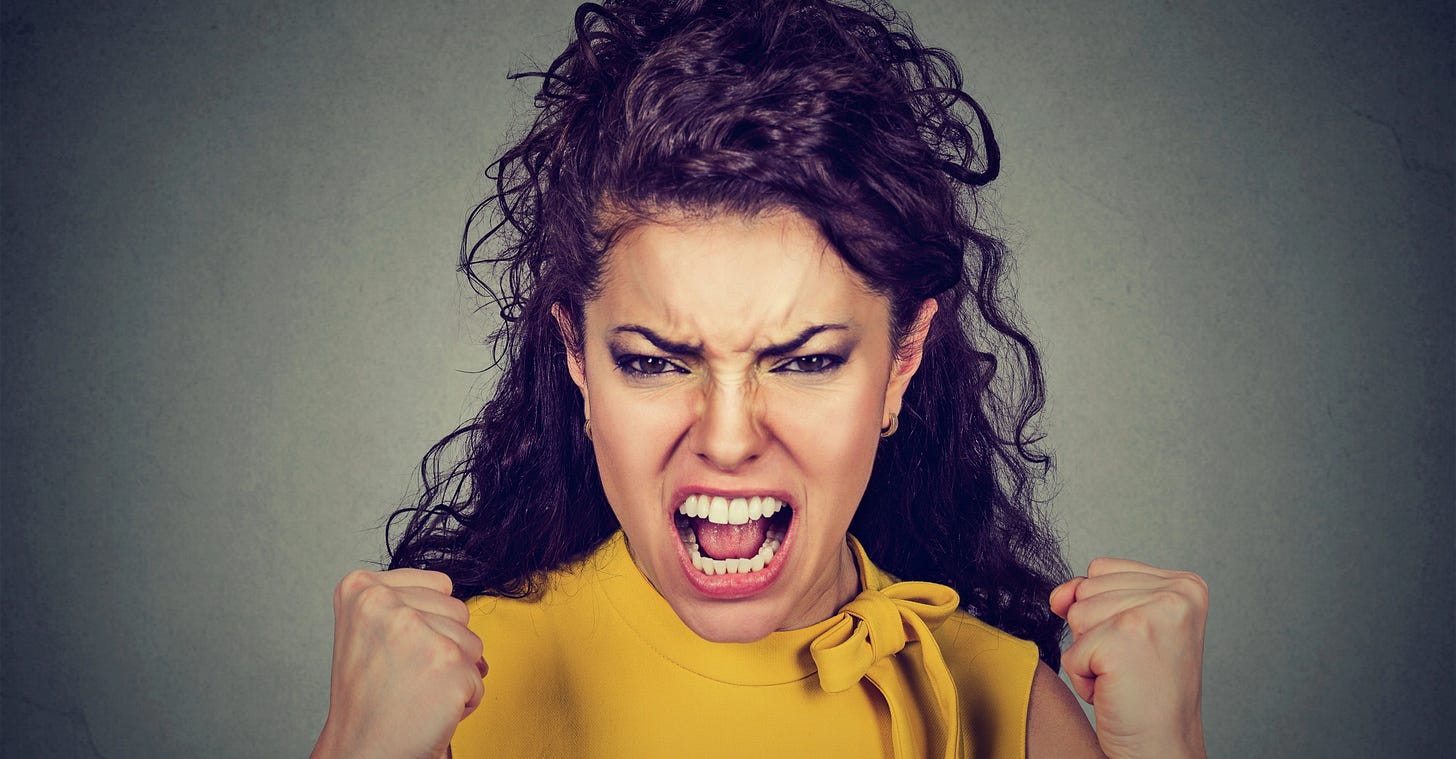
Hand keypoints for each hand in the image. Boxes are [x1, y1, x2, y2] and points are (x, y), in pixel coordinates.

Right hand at [311, 568, 485, 758]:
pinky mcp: (446, 661)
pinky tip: (428, 709)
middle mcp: (384, 602)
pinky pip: (479, 677)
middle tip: (405, 677)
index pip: (439, 585)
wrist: (362, 753)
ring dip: (455, 673)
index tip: (397, 652)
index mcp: (360, 588)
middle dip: (445, 647)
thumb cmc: (368, 702)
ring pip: (473, 643)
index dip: (430, 624)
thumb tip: (459, 603)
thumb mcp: (369, 631)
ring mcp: (415, 630)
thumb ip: (408, 604)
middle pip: (459, 611)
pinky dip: (463, 700)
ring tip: (416, 692)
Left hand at [1050, 559, 1207, 758]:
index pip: (1101, 570)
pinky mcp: (1123, 641)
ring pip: (1076, 616)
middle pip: (1086, 590)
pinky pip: (1071, 651)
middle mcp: (1176, 593)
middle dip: (1097, 634)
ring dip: (1090, 655)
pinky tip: (1117, 691)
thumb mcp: (1124, 628)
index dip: (1104, 613)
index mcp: (1185, 585)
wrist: (1163, 748)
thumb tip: (1059, 595)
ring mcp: (1151, 614)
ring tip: (1127, 676)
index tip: (1141, 646)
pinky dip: (1084, 679)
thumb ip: (1090, 595)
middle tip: (1135, 666)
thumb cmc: (1148, 693)